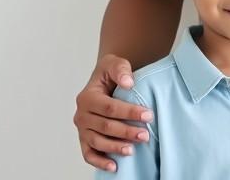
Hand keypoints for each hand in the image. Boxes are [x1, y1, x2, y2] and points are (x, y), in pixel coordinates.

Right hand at [74, 54, 152, 171]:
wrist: (105, 79)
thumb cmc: (111, 73)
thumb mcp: (115, 64)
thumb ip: (121, 70)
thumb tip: (128, 83)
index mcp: (87, 97)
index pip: (109, 107)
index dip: (129, 112)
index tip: (148, 115)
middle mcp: (81, 115)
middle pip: (104, 126)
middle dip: (126, 132)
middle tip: (145, 135)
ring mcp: (82, 129)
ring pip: (97, 142)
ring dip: (115, 148)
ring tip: (132, 150)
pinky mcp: (85, 139)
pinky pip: (89, 154)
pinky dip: (99, 162)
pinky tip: (114, 167)